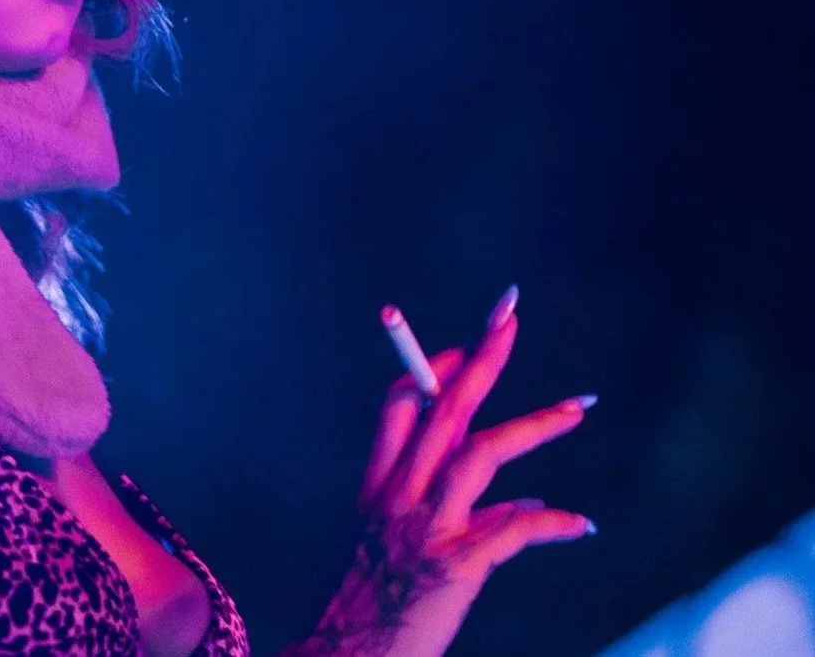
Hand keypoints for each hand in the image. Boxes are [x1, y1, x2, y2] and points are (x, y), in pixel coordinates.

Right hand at [291, 291, 594, 656]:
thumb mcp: (394, 544)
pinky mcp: (455, 564)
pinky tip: (580, 524)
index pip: (400, 403)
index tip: (473, 344)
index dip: (433, 365)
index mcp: (380, 486)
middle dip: (481, 358)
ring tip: (578, 409)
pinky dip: (552, 522)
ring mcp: (426, 527)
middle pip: (442, 408)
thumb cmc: (383, 603)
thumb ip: (449, 514)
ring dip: (534, 425)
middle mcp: (399, 496)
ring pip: (480, 453)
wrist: (358, 651)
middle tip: (510, 317)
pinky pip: (513, 528)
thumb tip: (521, 502)